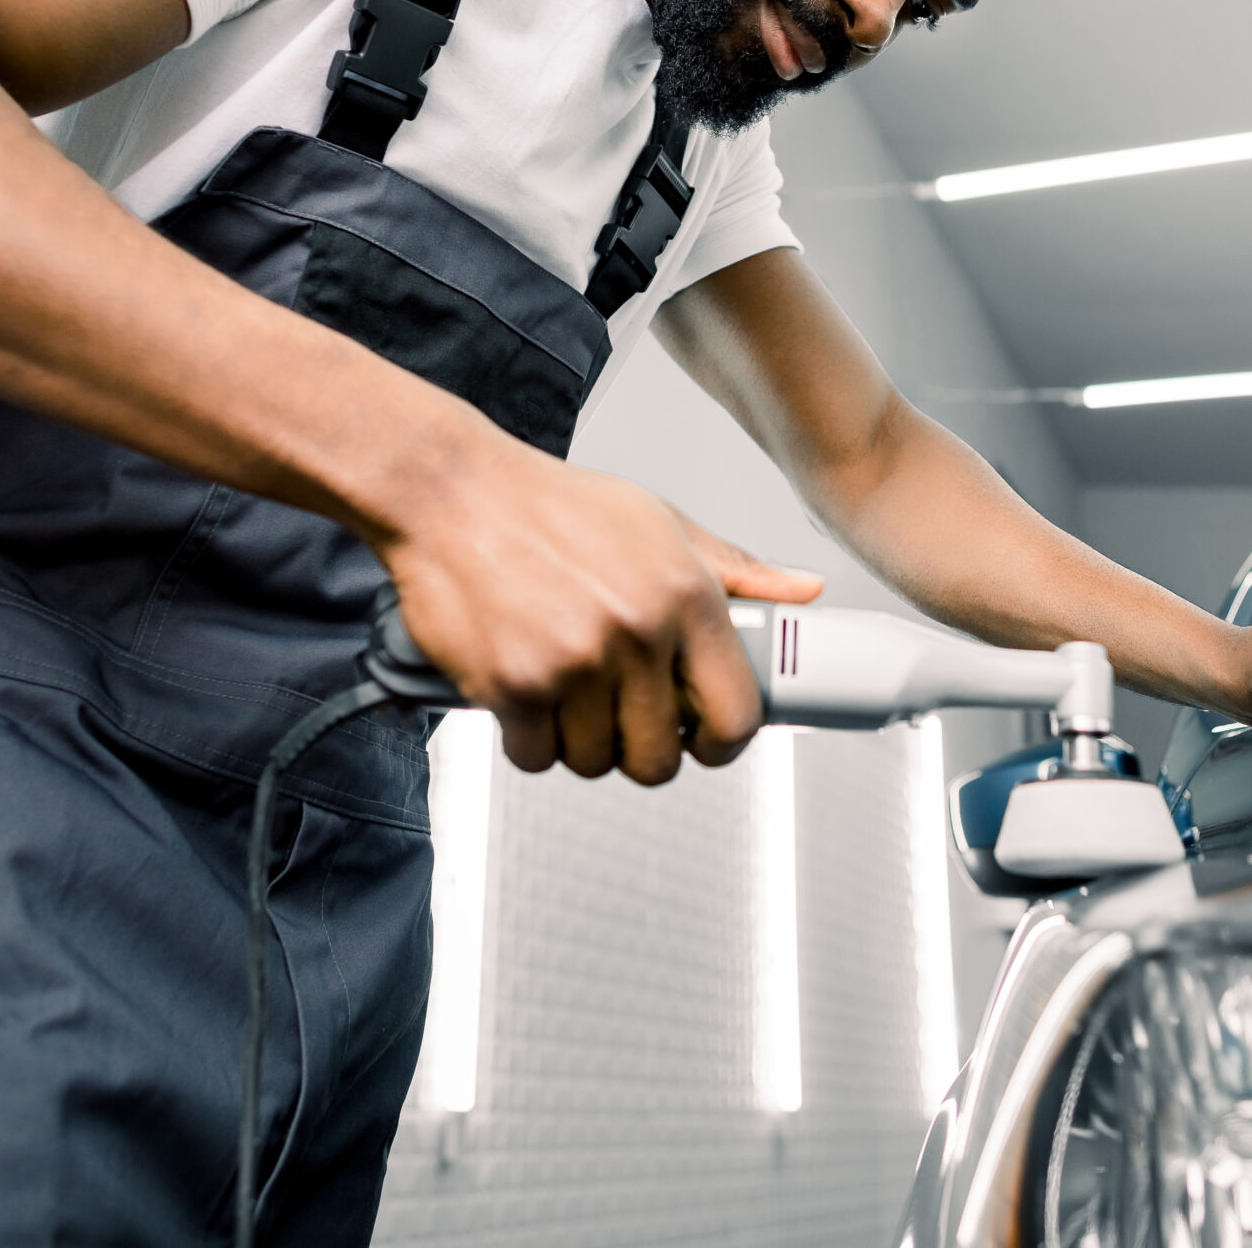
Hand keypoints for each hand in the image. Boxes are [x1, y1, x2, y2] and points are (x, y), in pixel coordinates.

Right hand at [375, 429, 821, 783]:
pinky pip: (536, 757)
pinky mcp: (514, 685)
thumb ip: (736, 569)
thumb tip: (802, 592)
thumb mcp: (659, 523)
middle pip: (659, 758)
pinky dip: (529, 738)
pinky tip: (527, 695)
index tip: (704, 742)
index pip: (737, 711)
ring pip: (595, 761)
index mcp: (686, 594)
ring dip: (579, 741)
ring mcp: (575, 663)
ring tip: (567, 692)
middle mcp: (637, 631)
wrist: (449, 490)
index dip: (723, 744)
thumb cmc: (551, 505)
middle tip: (619, 718)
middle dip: (640, 750)